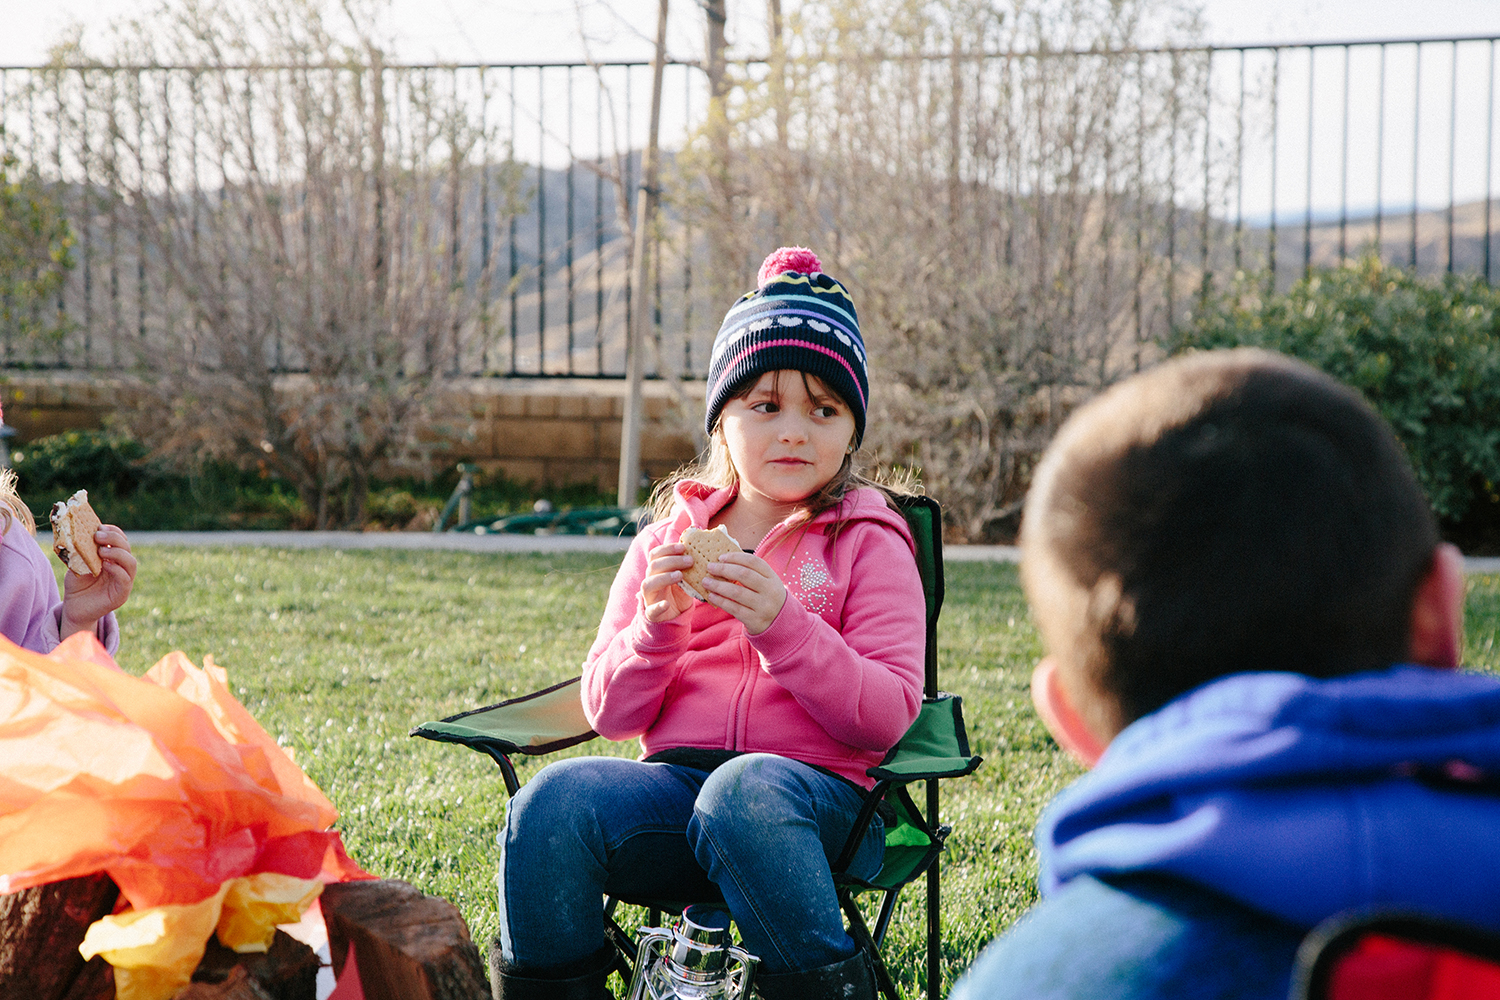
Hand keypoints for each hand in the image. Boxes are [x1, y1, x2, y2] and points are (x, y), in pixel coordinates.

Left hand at [60, 524, 136, 640]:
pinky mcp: (121, 595)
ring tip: (101, 551)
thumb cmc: (77, 586)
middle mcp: (122, 568)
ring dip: (117, 553)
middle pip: (127, 548)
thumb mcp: (77, 564)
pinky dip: (117, 570)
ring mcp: (124, 581)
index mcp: (114, 558)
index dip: (113, 531)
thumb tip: (79, 534)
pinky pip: (125, 579)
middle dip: (114, 539)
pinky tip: (104, 565)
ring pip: (131, 563)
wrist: (73, 609)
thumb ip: (82, 552)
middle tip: (98, 536)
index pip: (121, 540)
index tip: (98, 527)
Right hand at [641, 541, 696, 622]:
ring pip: (648, 584)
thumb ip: (688, 569)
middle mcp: (650, 581)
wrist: (673, 616)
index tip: (683, 547)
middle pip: (654, 566)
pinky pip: (651, 610)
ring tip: (680, 575)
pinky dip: (658, 606)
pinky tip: (666, 604)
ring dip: (664, 577)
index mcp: (656, 571)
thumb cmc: (678, 594)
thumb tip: (702, 554)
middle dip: (672, 561)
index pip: (656, 554)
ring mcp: (649, 597)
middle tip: (690, 560)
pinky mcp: (652, 613)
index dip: (668, 549)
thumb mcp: (685, 580)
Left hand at [699, 552, 785, 634]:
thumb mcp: (765, 583)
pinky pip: (734, 608)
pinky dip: (720, 601)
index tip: (721, 557)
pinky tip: (711, 596)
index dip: (736, 557)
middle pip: (744, 575)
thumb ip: (750, 572)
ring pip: (737, 592)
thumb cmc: (765, 597)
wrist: (779, 623)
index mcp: (772, 577)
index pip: (753, 562)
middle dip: (724, 569)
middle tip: (709, 567)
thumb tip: (722, 561)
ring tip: (706, 581)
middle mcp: (770, 590)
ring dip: (718, 585)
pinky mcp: (755, 620)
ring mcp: (763, 606)